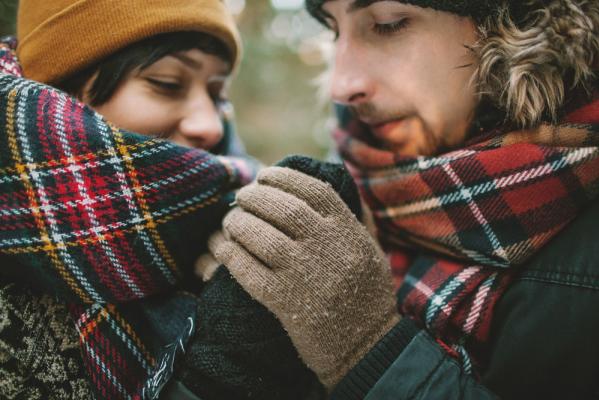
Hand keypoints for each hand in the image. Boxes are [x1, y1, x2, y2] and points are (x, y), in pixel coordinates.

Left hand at [214, 166, 399, 388]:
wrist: (369, 347)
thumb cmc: (368, 296)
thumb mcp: (371, 251)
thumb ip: (354, 219)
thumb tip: (337, 185)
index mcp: (348, 231)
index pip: (312, 190)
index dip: (283, 177)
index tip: (264, 175)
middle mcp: (328, 248)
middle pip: (282, 208)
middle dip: (254, 197)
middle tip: (240, 197)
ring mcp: (306, 276)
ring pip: (261, 237)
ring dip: (238, 225)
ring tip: (230, 222)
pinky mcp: (287, 304)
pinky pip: (249, 273)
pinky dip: (231, 258)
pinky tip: (223, 250)